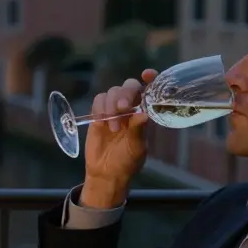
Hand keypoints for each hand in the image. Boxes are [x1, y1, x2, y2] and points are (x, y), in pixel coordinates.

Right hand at [80, 69, 156, 207]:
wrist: (106, 172)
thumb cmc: (127, 161)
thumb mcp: (136, 148)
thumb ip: (138, 130)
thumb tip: (144, 114)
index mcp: (144, 113)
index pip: (149, 90)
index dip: (150, 79)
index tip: (147, 74)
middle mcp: (130, 108)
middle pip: (128, 86)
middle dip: (125, 94)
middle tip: (122, 108)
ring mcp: (113, 110)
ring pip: (112, 92)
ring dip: (111, 106)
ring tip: (113, 127)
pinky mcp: (97, 115)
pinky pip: (98, 101)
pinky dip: (100, 108)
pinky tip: (101, 122)